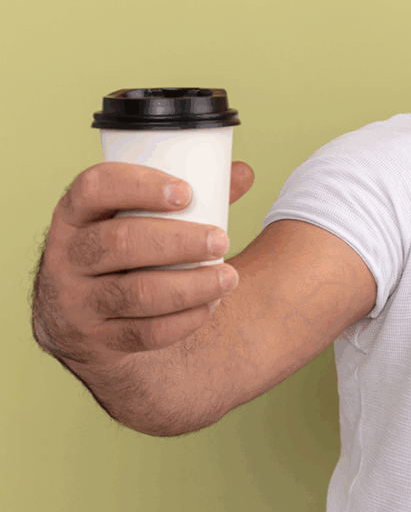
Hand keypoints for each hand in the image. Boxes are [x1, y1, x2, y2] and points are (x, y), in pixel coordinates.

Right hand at [31, 161, 254, 368]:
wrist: (83, 321)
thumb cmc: (126, 254)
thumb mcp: (138, 220)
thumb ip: (186, 197)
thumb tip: (242, 172)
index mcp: (75, 214)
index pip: (95, 188)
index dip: (139, 186)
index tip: (186, 192)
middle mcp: (67, 256)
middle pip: (120, 242)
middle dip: (178, 242)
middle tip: (222, 240)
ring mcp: (76, 301)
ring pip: (135, 293)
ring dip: (190, 285)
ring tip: (229, 278)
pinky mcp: (95, 339)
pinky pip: (143, 333)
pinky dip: (184, 321)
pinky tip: (209, 306)